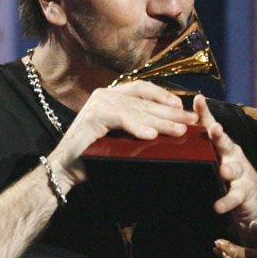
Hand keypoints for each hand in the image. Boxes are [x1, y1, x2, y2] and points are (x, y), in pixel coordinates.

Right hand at [51, 81, 197, 187]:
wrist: (65, 168)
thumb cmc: (93, 154)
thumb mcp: (119, 136)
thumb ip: (135, 126)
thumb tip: (166, 128)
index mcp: (112, 96)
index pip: (142, 89)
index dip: (163, 96)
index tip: (182, 106)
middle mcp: (105, 95)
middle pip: (144, 102)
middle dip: (170, 111)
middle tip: (191, 119)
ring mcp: (98, 104)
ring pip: (137, 111)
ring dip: (160, 121)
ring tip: (178, 129)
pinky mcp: (93, 117)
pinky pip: (121, 119)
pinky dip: (137, 127)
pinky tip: (151, 134)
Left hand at [192, 95, 256, 229]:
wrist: (254, 204)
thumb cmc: (227, 176)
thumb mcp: (212, 158)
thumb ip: (197, 147)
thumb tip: (170, 132)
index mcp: (221, 145)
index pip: (211, 126)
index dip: (205, 113)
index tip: (199, 100)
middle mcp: (232, 155)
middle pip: (225, 142)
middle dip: (219, 135)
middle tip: (214, 129)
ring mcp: (240, 173)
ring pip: (234, 168)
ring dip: (228, 169)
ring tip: (223, 171)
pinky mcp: (244, 193)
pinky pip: (235, 196)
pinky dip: (226, 201)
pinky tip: (218, 206)